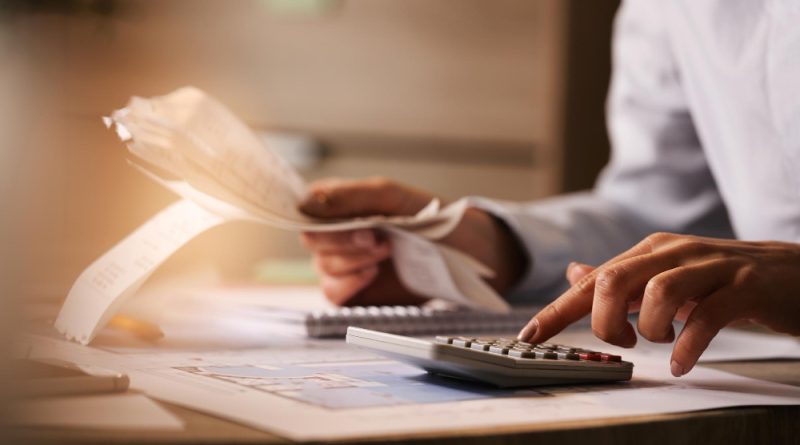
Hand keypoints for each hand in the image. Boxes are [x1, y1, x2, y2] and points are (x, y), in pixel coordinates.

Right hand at [299, 177, 525, 305]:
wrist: (464, 252)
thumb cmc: (430, 218)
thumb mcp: (391, 197)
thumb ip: (349, 196)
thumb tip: (306, 202)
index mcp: (340, 207)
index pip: (306, 210)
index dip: (319, 218)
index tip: (349, 221)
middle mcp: (337, 236)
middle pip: (313, 241)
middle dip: (344, 241)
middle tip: (378, 239)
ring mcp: (345, 266)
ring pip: (323, 268)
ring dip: (352, 261)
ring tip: (385, 252)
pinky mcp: (356, 293)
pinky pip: (334, 294)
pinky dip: (349, 284)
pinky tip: (371, 274)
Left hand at [517, 232, 799, 375]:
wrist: (795, 273)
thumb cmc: (723, 279)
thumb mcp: (665, 274)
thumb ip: (620, 277)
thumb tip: (574, 273)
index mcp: (650, 251)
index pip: (593, 280)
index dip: (557, 310)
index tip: (530, 337)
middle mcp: (674, 252)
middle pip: (615, 278)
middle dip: (603, 319)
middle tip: (620, 341)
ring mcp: (711, 267)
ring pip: (659, 292)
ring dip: (650, 329)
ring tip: (659, 345)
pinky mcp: (744, 287)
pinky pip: (707, 316)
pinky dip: (688, 345)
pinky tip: (681, 362)